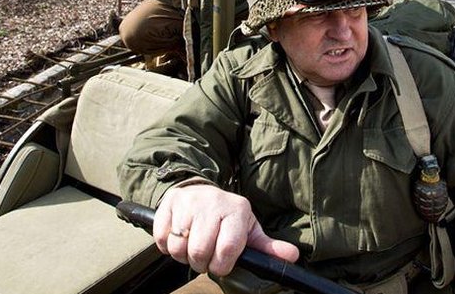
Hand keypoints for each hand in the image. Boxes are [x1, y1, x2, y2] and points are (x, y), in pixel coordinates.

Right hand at [153, 184, 299, 275]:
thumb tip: (293, 257)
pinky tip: (178, 238)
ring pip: (178, 247)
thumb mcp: (249, 230)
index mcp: (236, 210)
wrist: (200, 191)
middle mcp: (212, 202)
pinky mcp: (169, 203)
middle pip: (199, 251)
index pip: (227, 249)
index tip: (220, 264)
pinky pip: (161, 237)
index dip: (221, 265)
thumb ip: (268, 248)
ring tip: (191, 247)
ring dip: (183, 256)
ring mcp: (189, 202)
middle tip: (204, 257)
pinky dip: (166, 246)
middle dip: (201, 263)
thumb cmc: (227, 218)